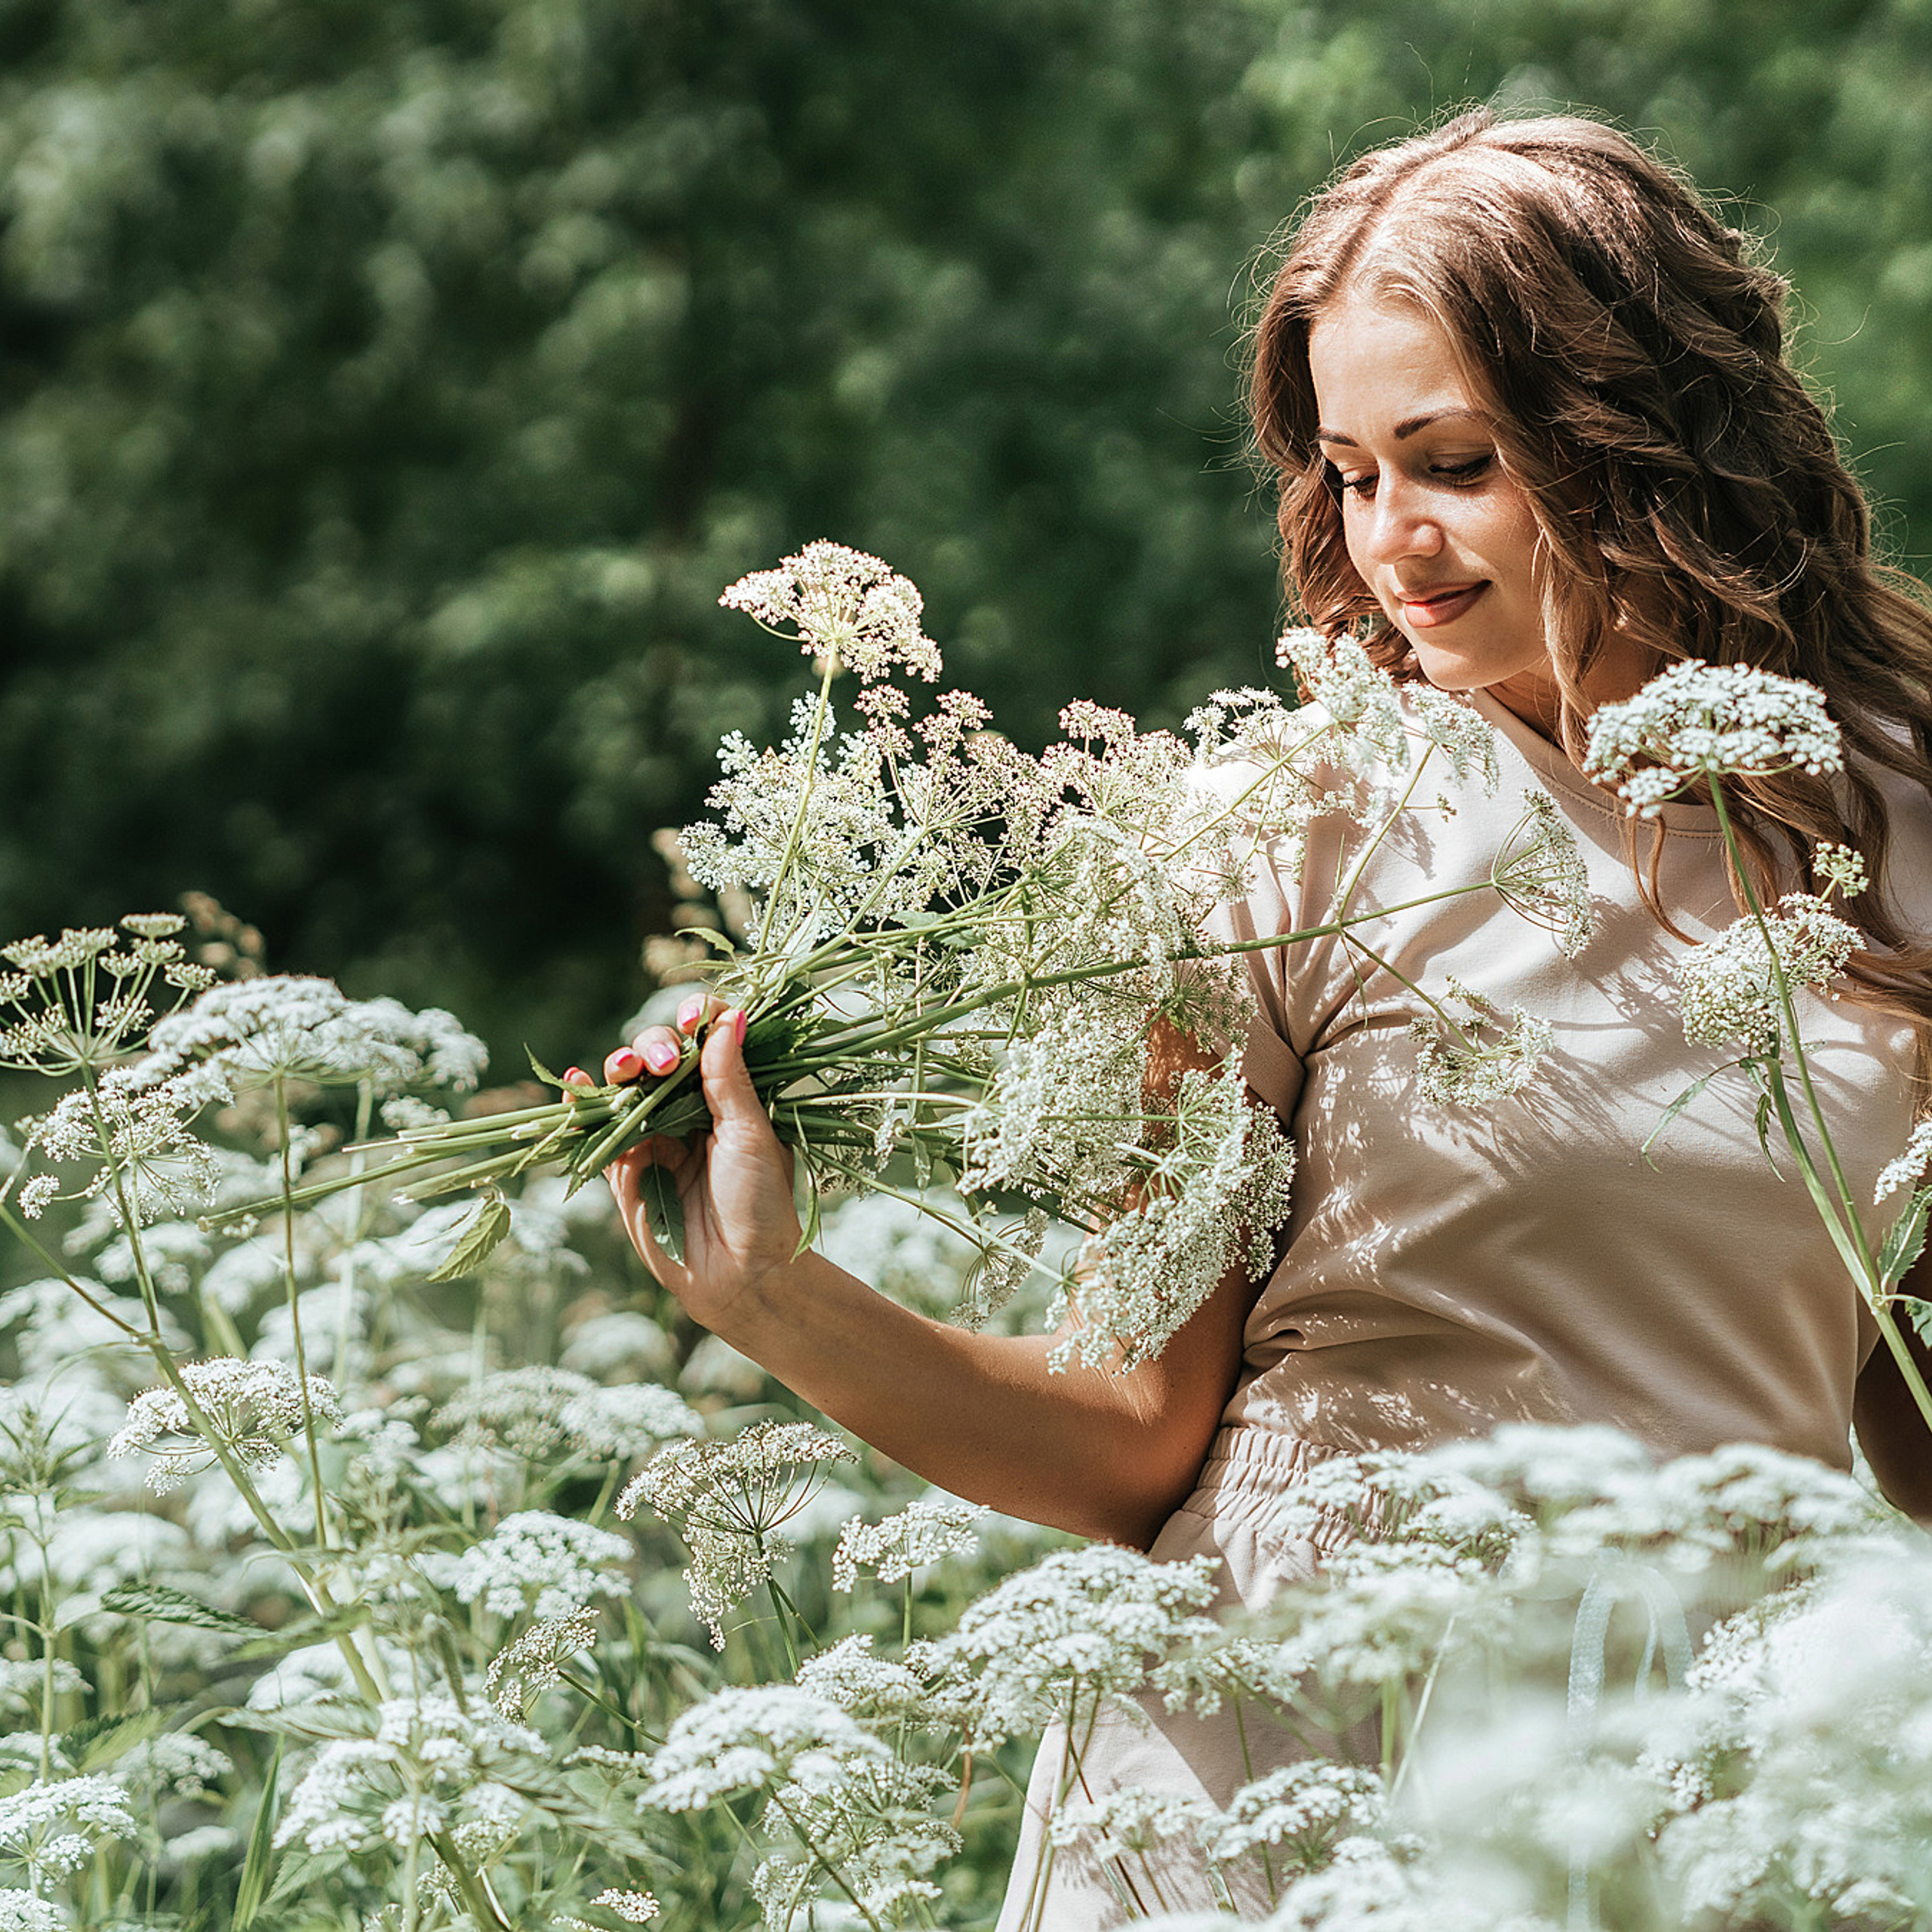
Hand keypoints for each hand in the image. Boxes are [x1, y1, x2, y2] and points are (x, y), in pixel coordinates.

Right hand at [602, 994, 802, 1336]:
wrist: (742, 1275)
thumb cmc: (760, 1203)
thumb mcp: (752, 1134)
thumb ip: (730, 1080)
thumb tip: (726, 1017)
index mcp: (727, 1097)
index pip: (704, 1043)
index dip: (694, 1022)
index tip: (693, 1017)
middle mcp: (688, 1112)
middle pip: (658, 1057)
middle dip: (655, 1047)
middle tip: (664, 1066)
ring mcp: (653, 1140)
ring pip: (625, 1087)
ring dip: (620, 1067)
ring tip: (626, 1069)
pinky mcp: (623, 1171)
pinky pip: (597, 1132)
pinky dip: (581, 1105)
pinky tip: (575, 1081)